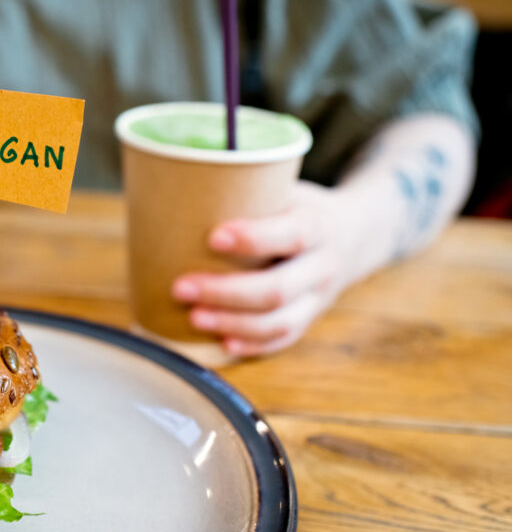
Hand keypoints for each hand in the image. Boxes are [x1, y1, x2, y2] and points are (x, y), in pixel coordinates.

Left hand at [171, 181, 354, 356]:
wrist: (352, 236)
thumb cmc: (296, 208)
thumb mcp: (285, 189)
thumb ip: (247, 190)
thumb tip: (178, 185)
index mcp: (316, 227)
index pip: (290, 235)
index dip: (253, 239)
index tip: (212, 237)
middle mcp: (322, 267)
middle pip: (277, 289)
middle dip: (225, 293)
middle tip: (180, 288)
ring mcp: (317, 299)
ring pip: (279, 322)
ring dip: (233, 324)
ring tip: (193, 317)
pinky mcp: (308, 321)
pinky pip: (282, 341)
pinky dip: (252, 346)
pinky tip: (222, 344)